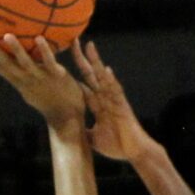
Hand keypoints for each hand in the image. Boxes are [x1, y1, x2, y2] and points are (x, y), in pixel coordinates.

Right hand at [0, 35, 84, 127]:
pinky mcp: (56, 77)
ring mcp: (40, 78)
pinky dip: (43, 51)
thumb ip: (25, 67)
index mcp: (19, 80)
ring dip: (15, 50)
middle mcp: (26, 79)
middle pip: (6, 64)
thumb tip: (19, 50)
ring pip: (25, 63)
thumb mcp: (33, 82)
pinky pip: (49, 62)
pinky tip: (39, 38)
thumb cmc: (50, 96)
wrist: (68, 115)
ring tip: (6, 36)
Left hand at [71, 40, 153, 162]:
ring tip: (89, 47)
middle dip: (82, 60)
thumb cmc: (116, 146)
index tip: (60, 65)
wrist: (133, 152)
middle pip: (90, 75)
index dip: (72, 76)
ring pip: (102, 77)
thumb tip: (70, 134)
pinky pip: (116, 90)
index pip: (82, 86)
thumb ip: (83, 132)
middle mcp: (104, 98)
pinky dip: (111, 80)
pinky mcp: (122, 105)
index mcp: (97, 106)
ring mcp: (113, 100)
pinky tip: (105, 70)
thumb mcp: (93, 139)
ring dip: (96, 62)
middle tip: (73, 42)